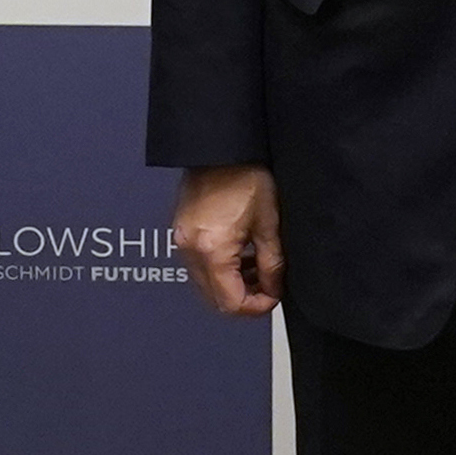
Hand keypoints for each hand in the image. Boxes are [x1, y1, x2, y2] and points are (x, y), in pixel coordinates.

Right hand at [177, 166, 281, 318]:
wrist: (221, 146)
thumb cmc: (245, 174)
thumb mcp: (269, 223)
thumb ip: (273, 263)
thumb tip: (274, 289)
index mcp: (212, 249)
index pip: (230, 302)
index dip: (256, 308)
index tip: (274, 298)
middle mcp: (190, 249)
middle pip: (214, 299)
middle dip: (244, 299)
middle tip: (269, 287)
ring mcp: (181, 240)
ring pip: (206, 284)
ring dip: (232, 285)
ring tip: (259, 268)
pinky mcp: (181, 231)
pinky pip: (199, 265)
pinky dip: (220, 269)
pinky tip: (242, 255)